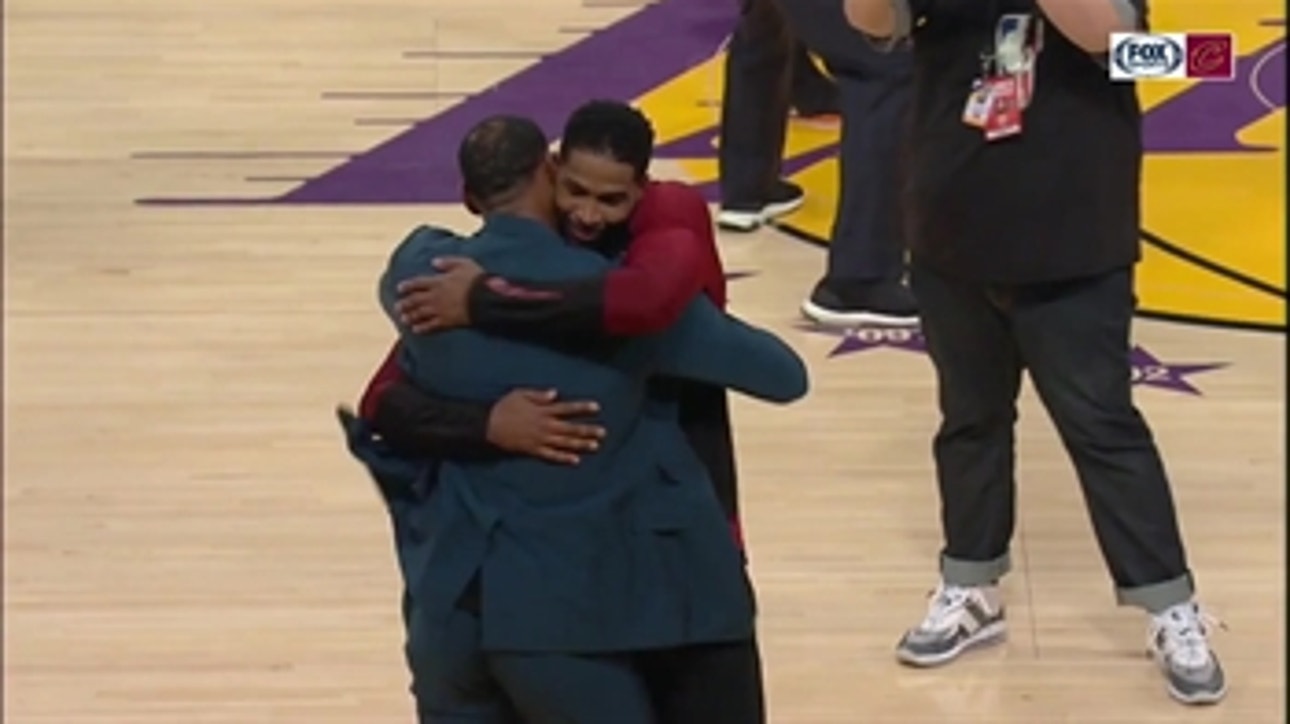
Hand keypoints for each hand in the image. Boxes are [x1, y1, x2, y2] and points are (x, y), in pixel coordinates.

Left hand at [395, 256, 484, 332]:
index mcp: (438, 281)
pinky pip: (431, 326)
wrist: (486, 298)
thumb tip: (434, 261)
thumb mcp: (463, 264)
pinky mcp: (447, 322)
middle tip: (397, 307)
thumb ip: (448, 262)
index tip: (399, 289)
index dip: (407, 286)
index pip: (417, 283)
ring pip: (420, 314)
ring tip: (403, 319)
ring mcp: (440, 310)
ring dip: (410, 316)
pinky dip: (422, 328)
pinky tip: (416, 330)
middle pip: (415, 300)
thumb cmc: (476, 280)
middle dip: (405, 304)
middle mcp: (435, 296)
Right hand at [486, 389, 605, 464]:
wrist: (488, 426)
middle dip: (587, 430)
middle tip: (603, 432)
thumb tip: (555, 393)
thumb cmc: (504, 407)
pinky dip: (563, 458)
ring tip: (595, 446)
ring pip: (564, 443)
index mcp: (543, 411)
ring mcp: (540, 440)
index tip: (597, 408)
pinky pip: (551, 456)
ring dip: (580, 445)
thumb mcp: (520, 394)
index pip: (567, 408)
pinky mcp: (533, 451)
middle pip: (570, 428)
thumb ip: (538, 395)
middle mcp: (545, 426)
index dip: (582, 408)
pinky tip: (575, 460)